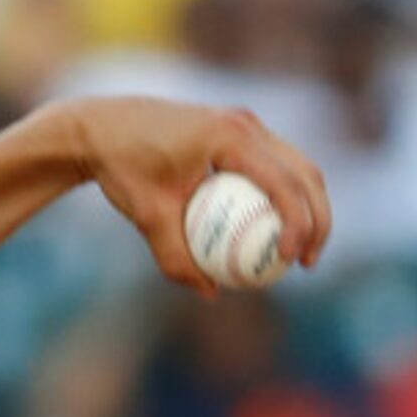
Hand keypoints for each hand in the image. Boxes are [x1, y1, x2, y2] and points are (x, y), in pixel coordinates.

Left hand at [59, 96, 332, 294]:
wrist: (99, 128)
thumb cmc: (121, 168)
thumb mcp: (146, 215)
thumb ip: (175, 256)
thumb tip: (210, 292)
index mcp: (230, 136)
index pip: (283, 182)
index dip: (299, 224)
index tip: (289, 260)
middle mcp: (245, 124)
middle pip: (304, 173)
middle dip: (318, 219)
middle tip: (307, 262)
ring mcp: (244, 123)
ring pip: (295, 167)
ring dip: (307, 207)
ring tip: (299, 253)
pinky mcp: (237, 130)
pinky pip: (272, 166)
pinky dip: (281, 196)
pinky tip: (270, 233)